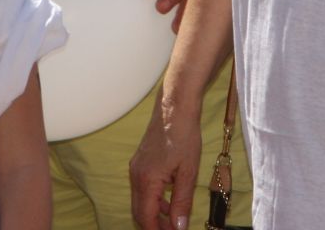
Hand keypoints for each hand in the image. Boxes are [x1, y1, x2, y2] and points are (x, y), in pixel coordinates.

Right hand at [129, 91, 204, 229]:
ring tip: (175, 220)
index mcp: (147, 181)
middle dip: (155, 225)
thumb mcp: (188, 172)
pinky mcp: (140, 162)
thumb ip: (183, 202)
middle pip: (140, 212)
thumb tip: (180, 227)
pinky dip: (154, 199)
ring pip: (141, 201)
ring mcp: (136, 168)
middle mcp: (136, 176)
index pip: (146, 217)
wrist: (175, 107)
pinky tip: (170, 200)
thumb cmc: (184, 136)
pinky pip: (143, 189)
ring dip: (155, 213)